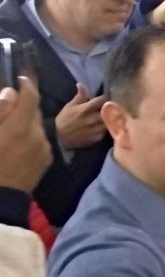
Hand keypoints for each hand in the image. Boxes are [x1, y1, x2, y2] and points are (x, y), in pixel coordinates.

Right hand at [0, 78, 51, 192]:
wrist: (0, 196)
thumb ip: (1, 111)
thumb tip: (11, 92)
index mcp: (18, 127)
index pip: (30, 97)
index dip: (26, 85)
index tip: (21, 80)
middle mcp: (36, 135)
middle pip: (34, 111)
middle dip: (25, 106)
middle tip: (12, 107)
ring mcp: (44, 147)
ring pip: (37, 126)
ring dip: (27, 123)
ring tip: (12, 130)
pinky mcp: (47, 158)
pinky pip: (41, 140)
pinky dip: (32, 137)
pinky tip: (19, 144)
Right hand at [55, 83, 106, 149]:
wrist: (57, 138)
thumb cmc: (63, 120)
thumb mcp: (69, 106)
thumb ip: (79, 96)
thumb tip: (81, 84)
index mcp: (85, 109)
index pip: (102, 100)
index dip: (103, 99)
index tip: (102, 100)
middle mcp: (92, 119)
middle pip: (107, 111)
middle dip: (107, 109)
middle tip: (104, 109)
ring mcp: (95, 129)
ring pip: (108, 121)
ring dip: (107, 119)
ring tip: (104, 118)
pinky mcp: (96, 138)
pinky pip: (105, 131)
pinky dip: (104, 128)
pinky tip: (100, 127)